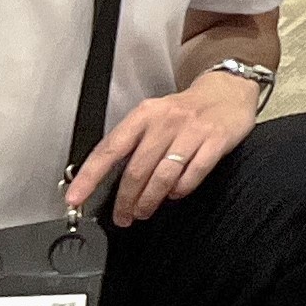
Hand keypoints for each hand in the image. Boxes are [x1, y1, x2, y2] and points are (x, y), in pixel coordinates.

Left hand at [70, 70, 261, 224]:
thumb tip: (106, 179)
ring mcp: (192, 131)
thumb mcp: (154, 116)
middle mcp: (166, 121)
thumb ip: (134, 143)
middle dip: (125, 200)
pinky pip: (192, 174)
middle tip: (123, 216)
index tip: (75, 198)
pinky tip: (175, 193)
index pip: (109, 149)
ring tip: (144, 211)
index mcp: (144, 114)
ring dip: (149, 200)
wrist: (229, 90)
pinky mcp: (216, 140)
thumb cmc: (186, 109)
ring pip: (163, 176)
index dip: (90, 177)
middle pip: (136, 170)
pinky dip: (180, 190)